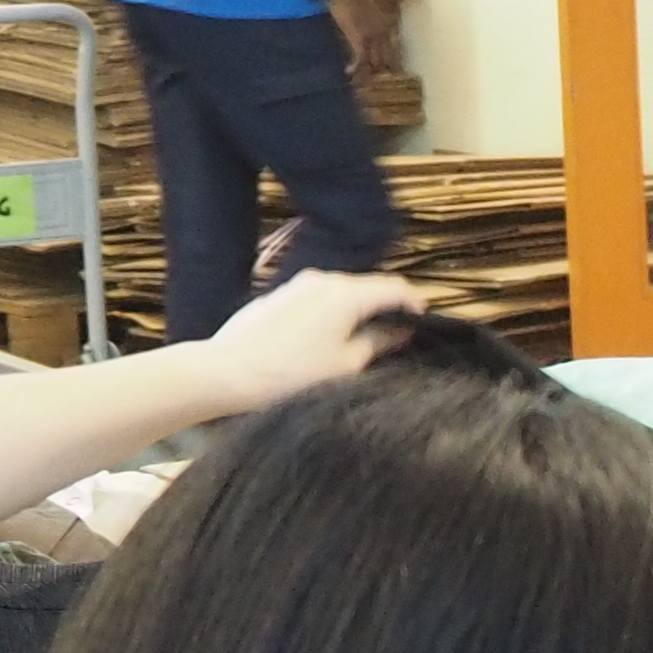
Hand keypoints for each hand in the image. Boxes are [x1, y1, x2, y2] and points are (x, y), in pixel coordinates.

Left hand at [193, 265, 418, 408]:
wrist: (227, 371)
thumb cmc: (292, 373)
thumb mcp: (346, 365)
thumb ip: (378, 343)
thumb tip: (400, 333)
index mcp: (347, 294)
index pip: (394, 288)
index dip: (415, 303)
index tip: (425, 322)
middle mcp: (323, 279)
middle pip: (366, 287)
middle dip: (384, 307)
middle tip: (396, 334)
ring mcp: (296, 285)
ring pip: (338, 292)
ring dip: (355, 310)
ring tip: (360, 339)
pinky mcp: (276, 296)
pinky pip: (314, 299)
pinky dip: (329, 313)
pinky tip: (323, 339)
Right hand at [327, 0, 401, 78]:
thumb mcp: (364, 11)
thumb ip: (368, 22)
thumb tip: (362, 30)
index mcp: (385, 26)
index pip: (392, 51)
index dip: (387, 64)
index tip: (379, 73)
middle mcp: (383, 32)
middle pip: (385, 60)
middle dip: (376, 72)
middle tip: (365, 82)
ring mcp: (373, 36)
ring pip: (374, 63)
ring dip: (365, 74)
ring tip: (356, 82)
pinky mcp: (360, 38)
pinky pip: (361, 60)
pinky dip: (355, 69)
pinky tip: (348, 72)